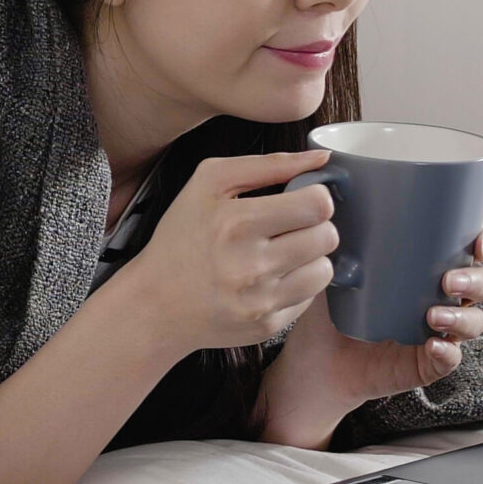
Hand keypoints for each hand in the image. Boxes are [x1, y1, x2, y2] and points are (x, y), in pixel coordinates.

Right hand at [113, 149, 340, 355]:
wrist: (155, 303)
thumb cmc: (181, 237)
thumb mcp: (209, 182)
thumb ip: (268, 164)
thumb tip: (322, 158)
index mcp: (237, 222)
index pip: (317, 204)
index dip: (314, 197)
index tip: (300, 201)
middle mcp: (250, 265)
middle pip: (327, 236)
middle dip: (314, 227)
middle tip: (290, 227)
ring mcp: (260, 300)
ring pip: (325, 270)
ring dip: (310, 258)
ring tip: (282, 254)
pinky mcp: (267, 325)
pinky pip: (310, 298)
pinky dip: (296, 286)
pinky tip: (269, 279)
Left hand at [255, 231, 482, 448]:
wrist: (314, 359)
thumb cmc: (332, 305)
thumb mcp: (337, 265)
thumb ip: (342, 233)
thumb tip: (331, 188)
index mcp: (430, 268)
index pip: (474, 251)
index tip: (479, 242)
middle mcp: (442, 298)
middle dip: (476, 280)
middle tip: (448, 280)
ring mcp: (438, 333)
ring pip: (473, 323)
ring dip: (462, 317)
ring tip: (433, 316)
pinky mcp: (426, 364)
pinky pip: (449, 360)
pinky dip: (447, 353)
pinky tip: (434, 346)